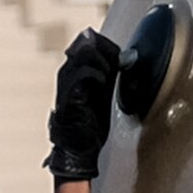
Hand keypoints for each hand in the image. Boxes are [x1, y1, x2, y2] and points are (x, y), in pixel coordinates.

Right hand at [47, 27, 124, 184]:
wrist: (80, 147)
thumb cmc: (92, 123)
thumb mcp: (105, 94)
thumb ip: (111, 77)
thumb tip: (126, 60)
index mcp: (77, 72)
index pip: (89, 44)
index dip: (106, 45)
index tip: (121, 54)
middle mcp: (68, 73)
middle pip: (85, 45)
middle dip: (105, 49)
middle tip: (119, 59)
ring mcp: (66, 81)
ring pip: (82, 54)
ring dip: (101, 59)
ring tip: (112, 70)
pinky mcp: (67, 92)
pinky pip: (80, 73)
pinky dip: (95, 72)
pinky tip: (104, 80)